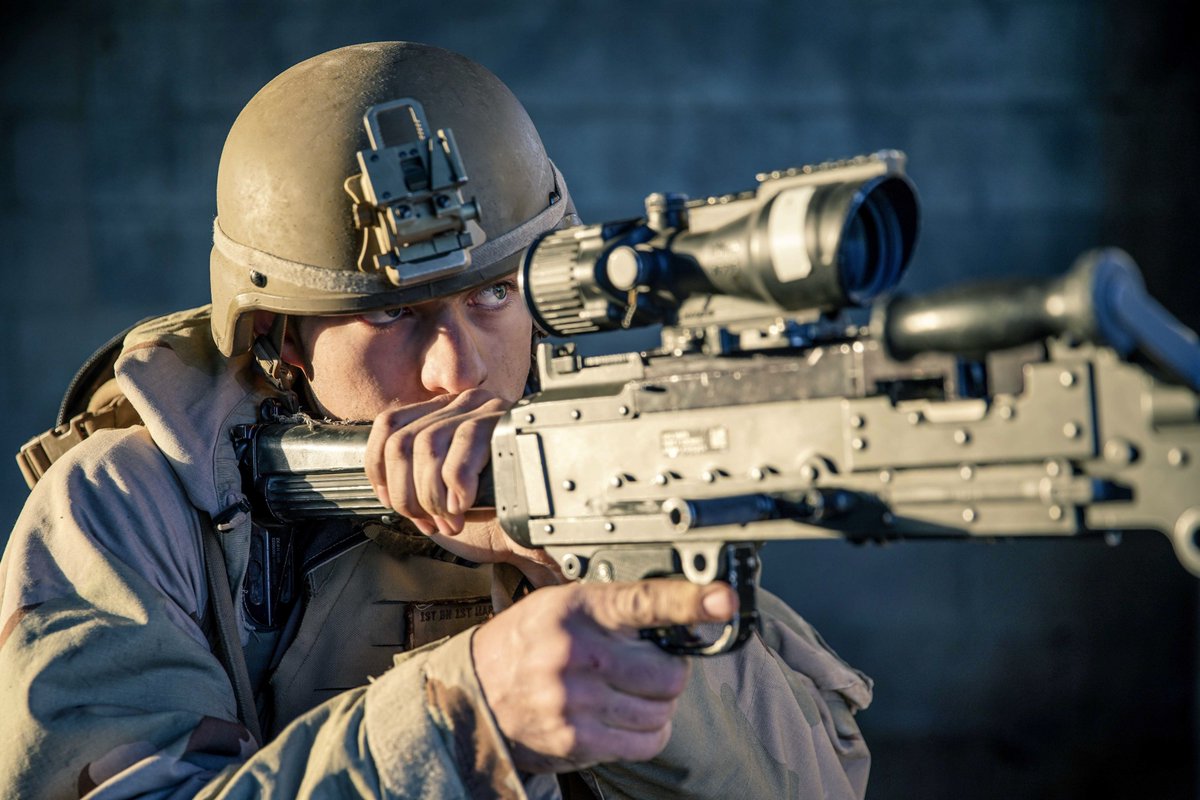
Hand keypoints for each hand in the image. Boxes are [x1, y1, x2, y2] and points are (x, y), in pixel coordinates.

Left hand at [365, 388, 507, 536]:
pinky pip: (464, 444)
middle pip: (401, 441)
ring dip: (430, 495)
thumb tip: (386, 487)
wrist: (543, 527)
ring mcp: (486, 411)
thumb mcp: (445, 493)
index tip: (389, 499)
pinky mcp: (506, 423)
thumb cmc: (497, 512)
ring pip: (426, 445)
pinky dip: (455, 484)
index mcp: (445, 415)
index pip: (389, 425)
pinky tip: (464, 506)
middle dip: (406, 492)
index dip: (379, 467)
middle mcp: (463, 406)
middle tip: (427, 520)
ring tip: (449, 518)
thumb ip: (416, 480)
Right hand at [471, 579, 738, 772]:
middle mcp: (578, 654)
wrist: (472, 692)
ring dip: (658, 704)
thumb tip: (682, 616)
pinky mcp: (577, 741)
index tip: (722, 601)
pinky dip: (647, 732)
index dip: (689, 602)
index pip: (644, 602)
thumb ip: (616, 609)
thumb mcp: (562, 605)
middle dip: (669, 669)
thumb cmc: (525, 642)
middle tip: (647, 665)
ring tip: (629, 692)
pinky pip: (645, 742)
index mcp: (578, 610)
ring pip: (663, 710)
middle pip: (670, 672)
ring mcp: (577, 702)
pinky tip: (625, 717)